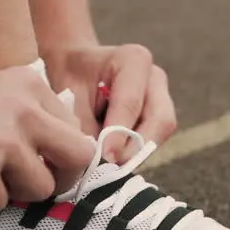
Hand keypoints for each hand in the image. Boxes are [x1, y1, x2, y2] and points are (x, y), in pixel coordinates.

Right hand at [0, 65, 94, 211]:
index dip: (63, 157)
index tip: (44, 164)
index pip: (78, 134)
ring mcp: (3, 142)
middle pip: (77, 161)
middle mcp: (25, 112)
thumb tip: (67, 153)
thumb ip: (32, 114)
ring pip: (39, 189)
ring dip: (14, 193)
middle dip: (61, 179)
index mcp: (32, 87)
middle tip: (34, 183)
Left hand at [43, 43, 176, 162]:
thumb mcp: (68, 96)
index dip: (119, 134)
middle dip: (137, 148)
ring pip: (161, 132)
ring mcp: (162, 96)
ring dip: (137, 152)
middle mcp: (155, 78)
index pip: (131, 103)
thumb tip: (97, 161)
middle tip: (110, 168)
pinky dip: (135, 151)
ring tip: (108, 165)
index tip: (104, 158)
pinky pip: (154, 138)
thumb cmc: (69, 75)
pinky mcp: (159, 114)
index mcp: (133, 60)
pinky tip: (113, 158)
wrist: (75, 66)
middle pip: (161, 120)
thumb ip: (84, 126)